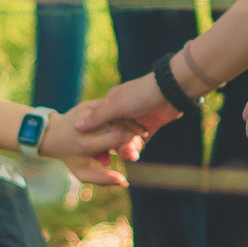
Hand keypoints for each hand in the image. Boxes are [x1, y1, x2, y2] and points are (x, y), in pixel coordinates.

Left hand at [38, 112, 139, 185]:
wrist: (51, 135)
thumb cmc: (69, 156)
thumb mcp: (83, 172)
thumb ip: (103, 180)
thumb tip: (124, 182)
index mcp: (87, 144)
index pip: (118, 138)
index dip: (130, 142)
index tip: (136, 148)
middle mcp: (87, 126)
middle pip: (119, 125)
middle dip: (132, 132)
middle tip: (139, 138)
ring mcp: (87, 112)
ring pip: (116, 114)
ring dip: (128, 122)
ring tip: (134, 130)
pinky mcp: (88, 104)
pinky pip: (109, 108)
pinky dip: (118, 114)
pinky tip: (125, 120)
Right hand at [66, 76, 184, 150]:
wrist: (171, 91)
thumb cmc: (141, 95)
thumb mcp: (116, 106)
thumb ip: (97, 118)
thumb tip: (76, 127)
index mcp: (111, 103)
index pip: (100, 124)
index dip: (99, 137)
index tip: (99, 150)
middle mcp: (122, 111)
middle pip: (113, 134)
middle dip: (115, 146)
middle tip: (119, 155)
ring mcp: (136, 119)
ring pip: (126, 139)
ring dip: (127, 148)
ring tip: (131, 155)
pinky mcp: (149, 125)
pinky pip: (140, 141)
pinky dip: (137, 148)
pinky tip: (136, 155)